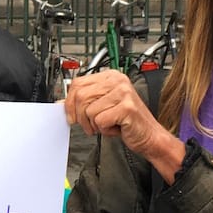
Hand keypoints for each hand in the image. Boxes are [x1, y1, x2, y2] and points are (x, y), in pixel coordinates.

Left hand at [63, 70, 184, 181]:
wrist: (149, 136)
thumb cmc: (127, 122)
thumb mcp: (103, 107)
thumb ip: (84, 102)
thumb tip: (62, 103)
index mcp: (110, 76)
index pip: (78, 83)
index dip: (69, 102)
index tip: (71, 115)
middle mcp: (117, 80)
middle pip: (80, 96)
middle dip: (80, 117)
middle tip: (91, 125)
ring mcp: (123, 93)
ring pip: (89, 110)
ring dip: (95, 125)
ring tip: (109, 124)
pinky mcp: (126, 107)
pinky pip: (100, 121)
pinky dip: (105, 130)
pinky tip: (117, 127)